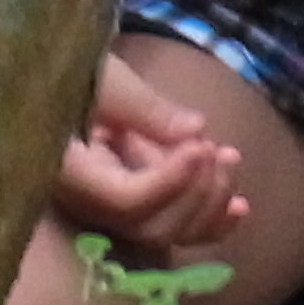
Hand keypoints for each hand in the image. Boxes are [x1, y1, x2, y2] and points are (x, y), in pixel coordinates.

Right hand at [51, 55, 246, 252]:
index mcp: (68, 171)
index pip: (123, 200)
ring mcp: (112, 209)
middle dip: (196, 193)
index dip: (169, 181)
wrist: (62, 79)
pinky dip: (209, 220)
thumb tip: (194, 130)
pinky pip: (172, 227)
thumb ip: (145, 107)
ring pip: (166, 232)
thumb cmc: (77, 71)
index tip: (200, 146)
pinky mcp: (135, 205)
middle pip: (149, 226)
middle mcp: (88, 203)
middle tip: (217, 150)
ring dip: (209, 203)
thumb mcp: (107, 79)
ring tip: (230, 158)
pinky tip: (241, 206)